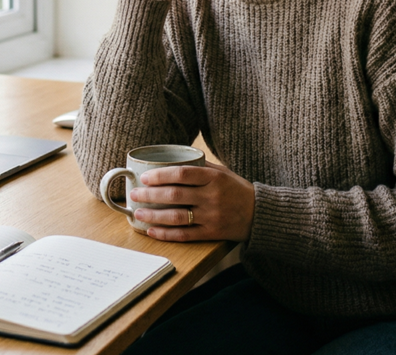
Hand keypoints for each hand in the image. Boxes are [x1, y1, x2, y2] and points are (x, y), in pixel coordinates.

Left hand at [129, 162, 253, 241]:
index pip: (182, 174)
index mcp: (214, 178)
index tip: (145, 177)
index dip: (160, 175)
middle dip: (150, 195)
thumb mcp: (223, 172)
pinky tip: (152, 230)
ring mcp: (212, 216)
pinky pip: (185, 235)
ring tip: (138, 212)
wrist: (260, 214)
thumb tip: (171, 161)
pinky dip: (166, 234)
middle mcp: (212, 197)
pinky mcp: (212, 233)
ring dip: (154, 215)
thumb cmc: (237, 190)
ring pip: (177, 217)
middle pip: (175, 195)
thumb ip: (200, 166)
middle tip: (134, 194)